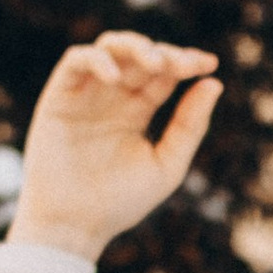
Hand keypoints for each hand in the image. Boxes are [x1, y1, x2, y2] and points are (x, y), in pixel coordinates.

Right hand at [9, 33, 222, 259]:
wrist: (74, 225)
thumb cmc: (120, 202)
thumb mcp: (166, 165)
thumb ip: (189, 126)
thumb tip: (214, 83)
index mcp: (137, 112)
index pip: (164, 74)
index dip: (185, 62)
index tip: (208, 63)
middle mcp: (111, 98)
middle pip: (140, 56)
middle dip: (164, 54)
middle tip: (184, 64)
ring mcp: (85, 94)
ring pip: (109, 48)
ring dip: (134, 46)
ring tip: (156, 64)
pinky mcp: (59, 97)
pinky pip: (76, 61)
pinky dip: (96, 60)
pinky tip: (116, 78)